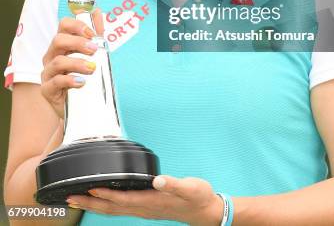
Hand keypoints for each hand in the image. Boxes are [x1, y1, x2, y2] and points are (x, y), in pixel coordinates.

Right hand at [41, 9, 103, 118]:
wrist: (81, 107)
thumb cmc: (85, 76)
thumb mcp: (93, 54)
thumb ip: (95, 33)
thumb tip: (96, 11)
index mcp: (63, 44)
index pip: (63, 25)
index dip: (77, 25)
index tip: (92, 33)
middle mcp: (52, 55)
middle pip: (58, 40)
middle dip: (77, 42)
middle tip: (94, 49)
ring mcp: (48, 72)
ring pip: (57, 61)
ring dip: (76, 63)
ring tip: (92, 68)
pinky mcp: (48, 89)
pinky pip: (55, 82)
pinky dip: (69, 80)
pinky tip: (82, 82)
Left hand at [66, 174, 224, 225]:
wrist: (205, 211)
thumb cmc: (198, 197)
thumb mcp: (190, 188)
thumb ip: (173, 184)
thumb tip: (157, 181)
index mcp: (152, 202)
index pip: (123, 200)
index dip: (105, 195)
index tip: (88, 189)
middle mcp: (144, 208)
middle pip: (112, 209)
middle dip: (90, 203)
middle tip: (70, 198)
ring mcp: (144, 210)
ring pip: (113, 210)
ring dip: (94, 205)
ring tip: (77, 199)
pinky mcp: (145, 207)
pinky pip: (120, 208)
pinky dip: (106, 203)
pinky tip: (101, 198)